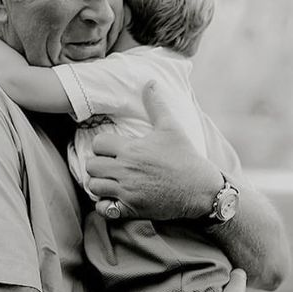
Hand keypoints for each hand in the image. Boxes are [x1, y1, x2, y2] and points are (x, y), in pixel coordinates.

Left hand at [86, 81, 222, 220]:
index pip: (98, 144)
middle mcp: (126, 170)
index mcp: (132, 149)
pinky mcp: (131, 209)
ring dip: (99, 183)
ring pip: (94, 186)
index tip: (111, 149)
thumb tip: (150, 82)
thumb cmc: (185, 157)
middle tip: (108, 165)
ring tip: (109, 181)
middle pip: (91, 165)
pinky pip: (102, 208)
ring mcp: (127, 191)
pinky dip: (104, 205)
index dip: (102, 146)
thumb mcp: (171, 128)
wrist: (201, 190)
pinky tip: (113, 198)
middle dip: (97, 164)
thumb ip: (156, 105)